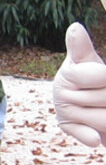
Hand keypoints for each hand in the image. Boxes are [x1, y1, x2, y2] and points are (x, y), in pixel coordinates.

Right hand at [52, 22, 105, 146]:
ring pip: (103, 120)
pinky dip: (94, 137)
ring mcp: (65, 113)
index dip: (104, 77)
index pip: (100, 76)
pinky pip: (90, 137)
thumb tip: (75, 27)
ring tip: (102, 108)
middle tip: (103, 96)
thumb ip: (82, 47)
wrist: (83, 99)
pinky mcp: (69, 129)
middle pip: (104, 99)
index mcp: (69, 74)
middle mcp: (62, 94)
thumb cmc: (92, 77)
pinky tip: (97, 134)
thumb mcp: (89, 61)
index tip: (103, 77)